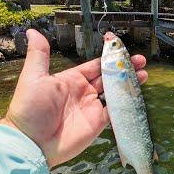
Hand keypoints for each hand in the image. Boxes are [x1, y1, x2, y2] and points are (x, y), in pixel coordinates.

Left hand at [0, 29, 147, 167]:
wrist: (31, 142)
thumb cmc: (29, 109)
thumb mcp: (34, 77)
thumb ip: (40, 54)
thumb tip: (33, 30)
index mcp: (71, 79)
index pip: (95, 65)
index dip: (109, 57)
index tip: (122, 48)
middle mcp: (84, 92)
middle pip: (109, 77)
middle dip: (125, 68)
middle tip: (140, 60)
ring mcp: (92, 108)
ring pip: (116, 93)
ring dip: (129, 84)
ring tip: (144, 74)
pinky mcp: (97, 123)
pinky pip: (116, 112)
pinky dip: (127, 104)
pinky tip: (137, 94)